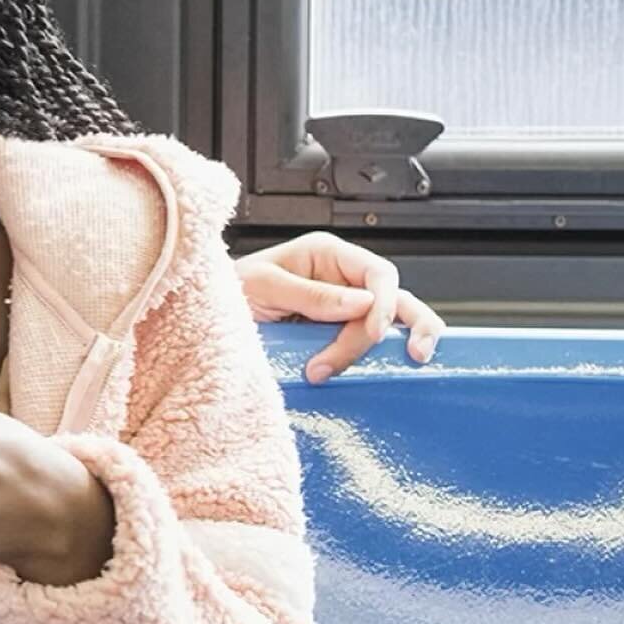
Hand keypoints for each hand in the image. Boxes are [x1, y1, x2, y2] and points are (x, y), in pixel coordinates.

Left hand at [234, 232, 445, 382]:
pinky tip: (385, 369)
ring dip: (399, 342)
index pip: (375, 272)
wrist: (210, 320)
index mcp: (326, 254)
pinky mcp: (338, 334)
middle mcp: (341, 278)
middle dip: (407, 324)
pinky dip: (380, 357)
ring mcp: (343, 307)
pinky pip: (370, 343)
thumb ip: (310, 294)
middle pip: (394, 296)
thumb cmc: (233, 288)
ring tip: (411, 361)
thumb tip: (361, 303)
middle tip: (412, 354)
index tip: (371, 332)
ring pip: (392, 320)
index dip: (383, 302)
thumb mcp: (264, 286)